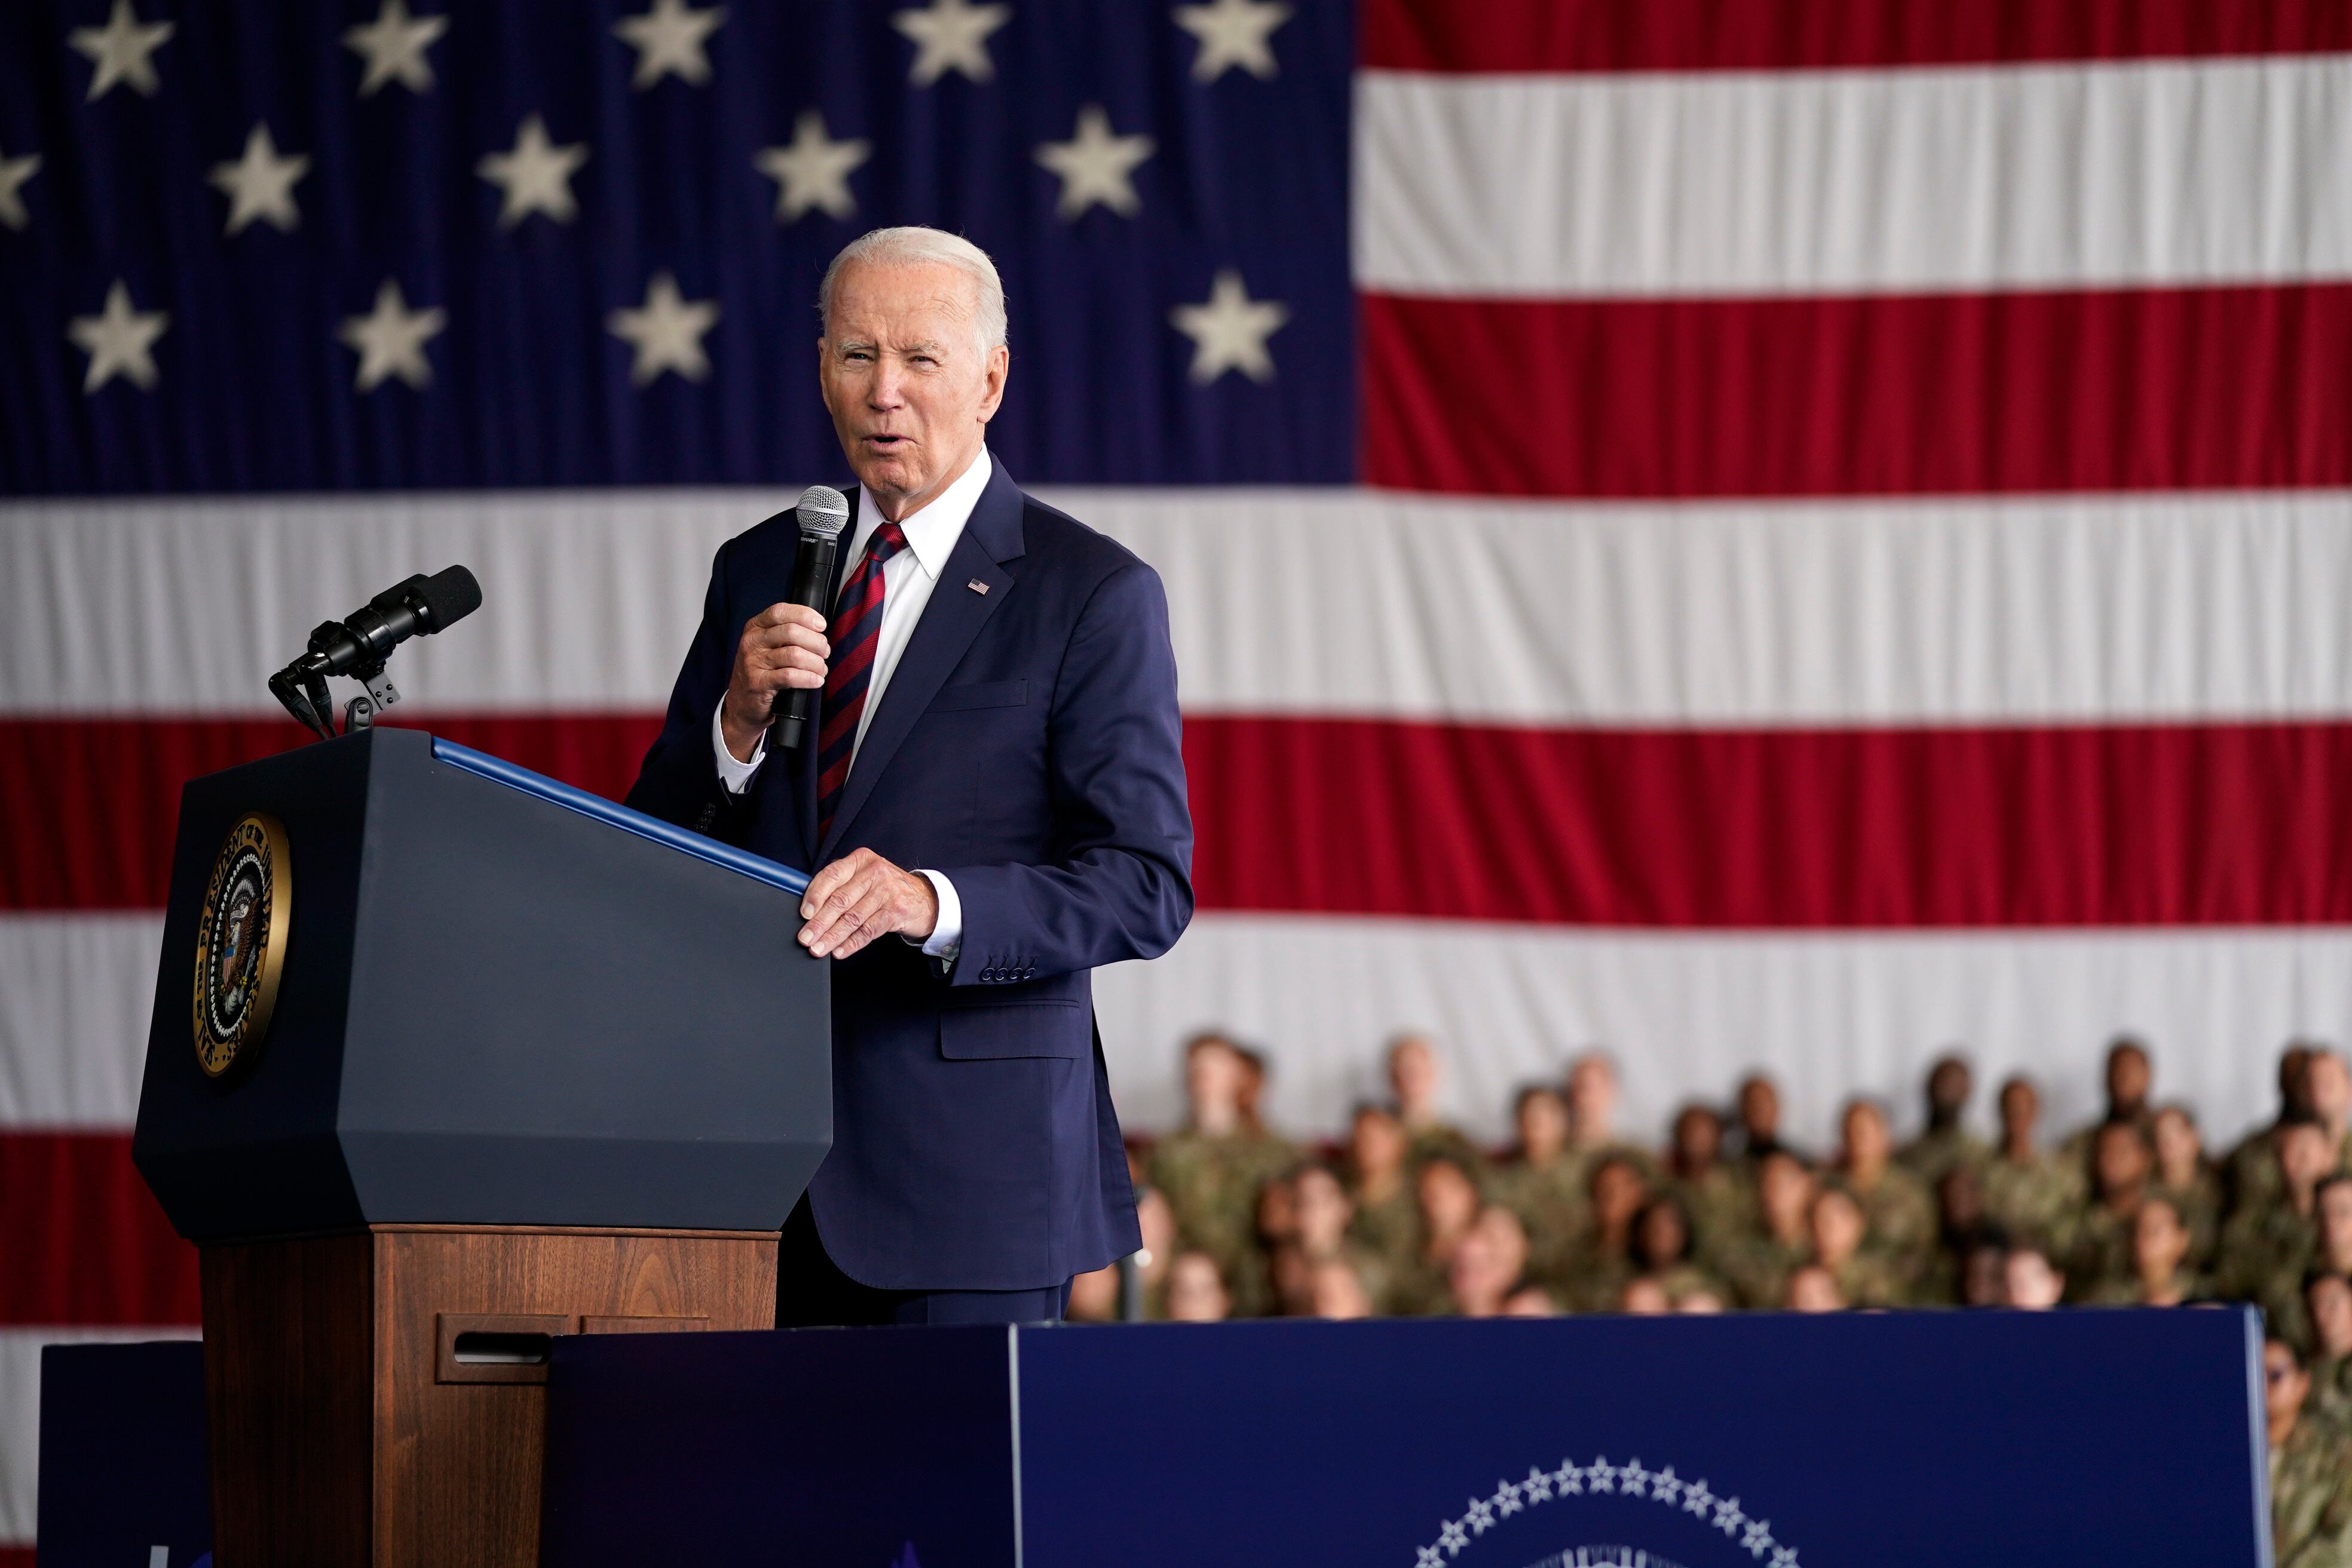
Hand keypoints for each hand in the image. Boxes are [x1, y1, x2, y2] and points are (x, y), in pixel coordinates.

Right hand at [721, 603, 829, 762]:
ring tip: (821, 669)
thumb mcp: (769, 646)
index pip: (780, 611)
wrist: (742, 704)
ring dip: (815, 663)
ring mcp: (752, 662)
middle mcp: (752, 641)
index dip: (805, 615)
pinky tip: (816, 680)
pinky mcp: (757, 683)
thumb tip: (819, 629)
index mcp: (756, 627)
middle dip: (816, 642)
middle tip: (824, 652)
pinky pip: (790, 676)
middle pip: (791, 632)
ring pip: (794, 655)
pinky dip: (809, 678)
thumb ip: (788, 634)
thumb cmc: (764, 671)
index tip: (821, 626)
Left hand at [798, 848, 938, 959]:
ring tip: (818, 948)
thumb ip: (842, 885)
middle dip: (819, 922)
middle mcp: (874, 872)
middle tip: (805, 938)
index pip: (832, 875)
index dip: (815, 896)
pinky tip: (840, 951)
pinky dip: (852, 943)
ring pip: (852, 918)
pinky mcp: (896, 911)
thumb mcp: (865, 876)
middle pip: (840, 900)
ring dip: (832, 937)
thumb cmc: (887, 888)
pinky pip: (868, 931)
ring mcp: (887, 892)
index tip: (804, 914)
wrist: (925, 899)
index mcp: (861, 860)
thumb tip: (810, 909)